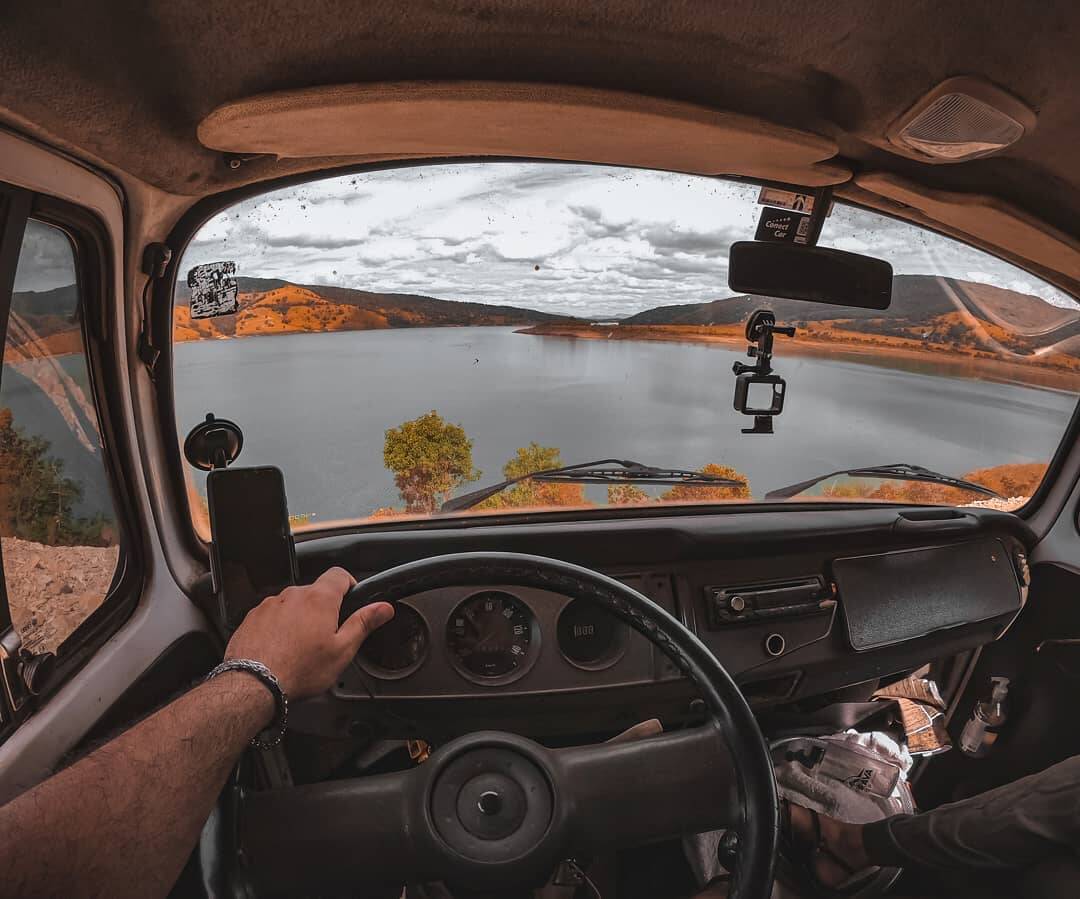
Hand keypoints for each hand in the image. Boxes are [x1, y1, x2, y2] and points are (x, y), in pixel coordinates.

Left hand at [224, 567, 393, 698]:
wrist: (254, 684)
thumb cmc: (299, 670)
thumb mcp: (342, 650)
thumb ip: (363, 623)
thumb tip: (383, 608)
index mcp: (319, 599)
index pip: (339, 574)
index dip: (349, 584)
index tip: (351, 599)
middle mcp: (293, 595)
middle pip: (315, 592)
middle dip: (323, 609)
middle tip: (326, 636)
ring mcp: (270, 605)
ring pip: (292, 605)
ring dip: (299, 618)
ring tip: (300, 648)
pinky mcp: (252, 617)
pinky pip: (272, 616)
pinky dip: (278, 627)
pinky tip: (280, 650)